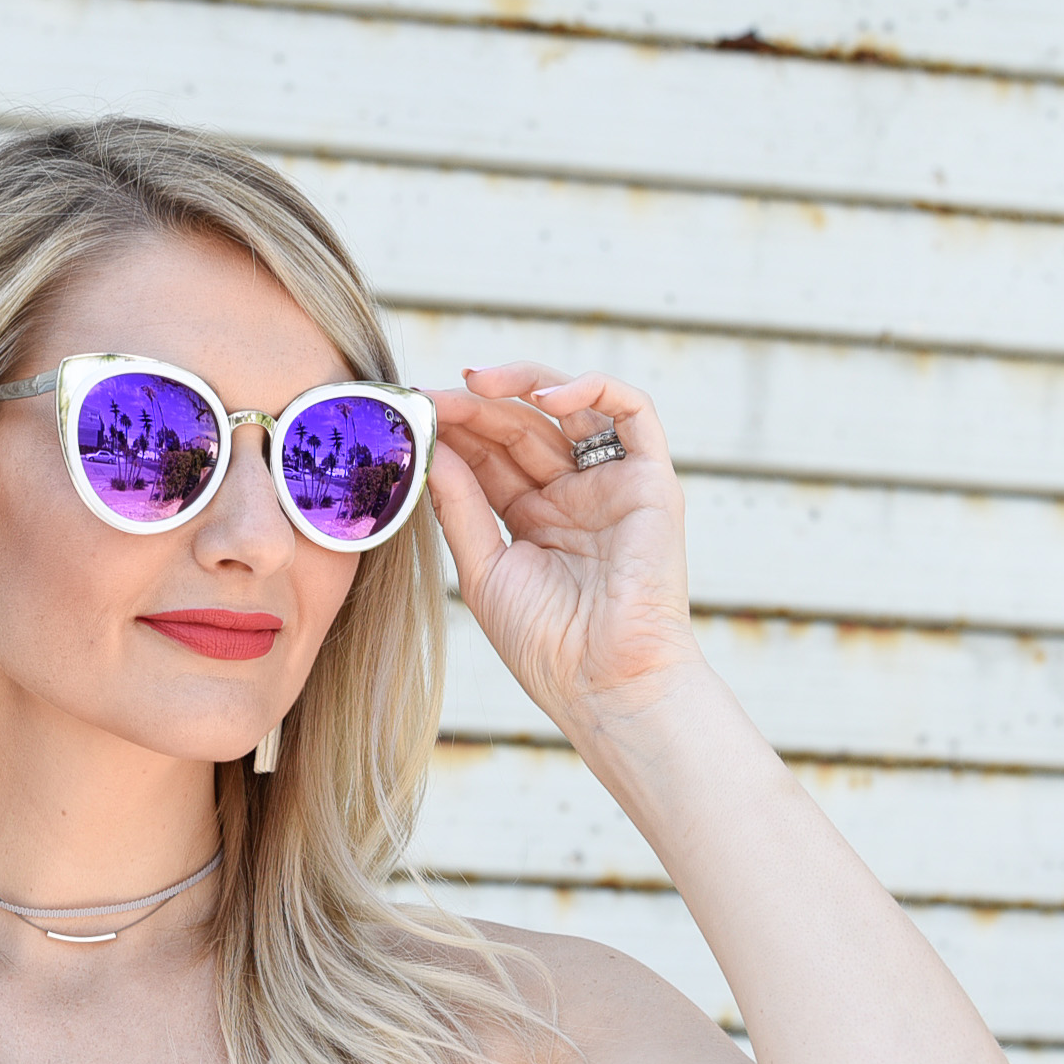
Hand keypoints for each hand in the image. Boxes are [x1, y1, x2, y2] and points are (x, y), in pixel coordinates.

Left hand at [425, 363, 695, 736]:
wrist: (604, 681)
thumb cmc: (546, 644)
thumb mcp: (485, 569)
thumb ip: (460, 507)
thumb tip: (429, 449)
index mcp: (533, 517)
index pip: (491, 456)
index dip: (455, 431)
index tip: (412, 414)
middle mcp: (573, 494)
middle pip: (522, 428)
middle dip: (476, 407)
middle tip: (432, 394)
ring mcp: (612, 484)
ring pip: (571, 409)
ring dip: (523, 386)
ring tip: (476, 382)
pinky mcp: (652, 480)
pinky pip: (633, 413)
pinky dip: (593, 390)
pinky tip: (544, 400)